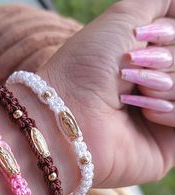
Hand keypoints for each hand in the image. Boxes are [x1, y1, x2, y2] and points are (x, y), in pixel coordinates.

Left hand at [38, 0, 174, 187]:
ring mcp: (162, 111)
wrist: (68, 114)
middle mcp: (155, 82)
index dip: (168, 34)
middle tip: (130, 68)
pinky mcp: (169, 141)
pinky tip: (145, 115)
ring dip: (165, 85)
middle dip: (166, 58)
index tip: (143, 37)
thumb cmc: (87, 65)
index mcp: (146, 57)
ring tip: (129, 97)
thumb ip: (161, 4)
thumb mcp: (123, 17)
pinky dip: (170, 110)